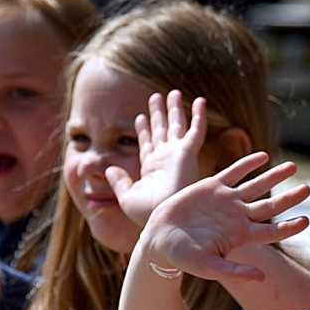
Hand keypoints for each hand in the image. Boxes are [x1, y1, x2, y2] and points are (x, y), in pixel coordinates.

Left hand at [106, 90, 208, 229]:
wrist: (164, 216)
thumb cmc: (146, 214)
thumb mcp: (126, 197)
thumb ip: (118, 181)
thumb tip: (109, 168)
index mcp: (151, 168)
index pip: (147, 144)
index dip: (144, 130)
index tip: (140, 118)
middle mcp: (165, 159)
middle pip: (161, 131)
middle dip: (158, 114)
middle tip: (155, 97)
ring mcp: (177, 155)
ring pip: (176, 125)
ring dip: (174, 109)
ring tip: (172, 93)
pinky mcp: (188, 153)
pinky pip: (196, 130)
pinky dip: (198, 115)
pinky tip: (200, 100)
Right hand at [139, 152, 308, 284]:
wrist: (159, 239)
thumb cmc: (183, 258)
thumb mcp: (208, 267)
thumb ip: (234, 271)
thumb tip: (261, 277)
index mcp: (240, 236)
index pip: (272, 231)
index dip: (290, 227)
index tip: (306, 221)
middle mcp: (237, 217)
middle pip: (271, 206)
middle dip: (290, 198)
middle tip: (308, 188)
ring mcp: (226, 201)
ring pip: (256, 186)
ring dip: (274, 176)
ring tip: (293, 167)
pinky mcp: (212, 187)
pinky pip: (234, 172)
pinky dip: (248, 164)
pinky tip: (263, 156)